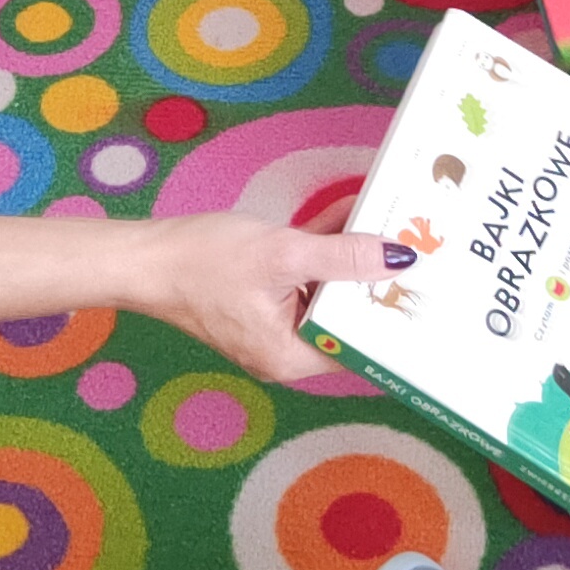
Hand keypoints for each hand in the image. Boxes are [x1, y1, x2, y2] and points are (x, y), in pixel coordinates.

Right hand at [130, 214, 401, 384]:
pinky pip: (303, 279)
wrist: (141, 257)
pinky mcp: (260, 299)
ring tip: (392, 222)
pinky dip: (322, 250)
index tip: (428, 283)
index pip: (359, 344)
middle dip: (377, 278)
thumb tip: (398, 258)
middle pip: (346, 316)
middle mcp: (285, 350)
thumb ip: (342, 255)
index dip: (393, 313)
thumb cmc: (202, 262)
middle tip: (420, 244)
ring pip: (326, 292)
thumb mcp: (282, 254)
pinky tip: (347, 213)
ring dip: (351, 256)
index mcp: (292, 356)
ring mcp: (272, 324)